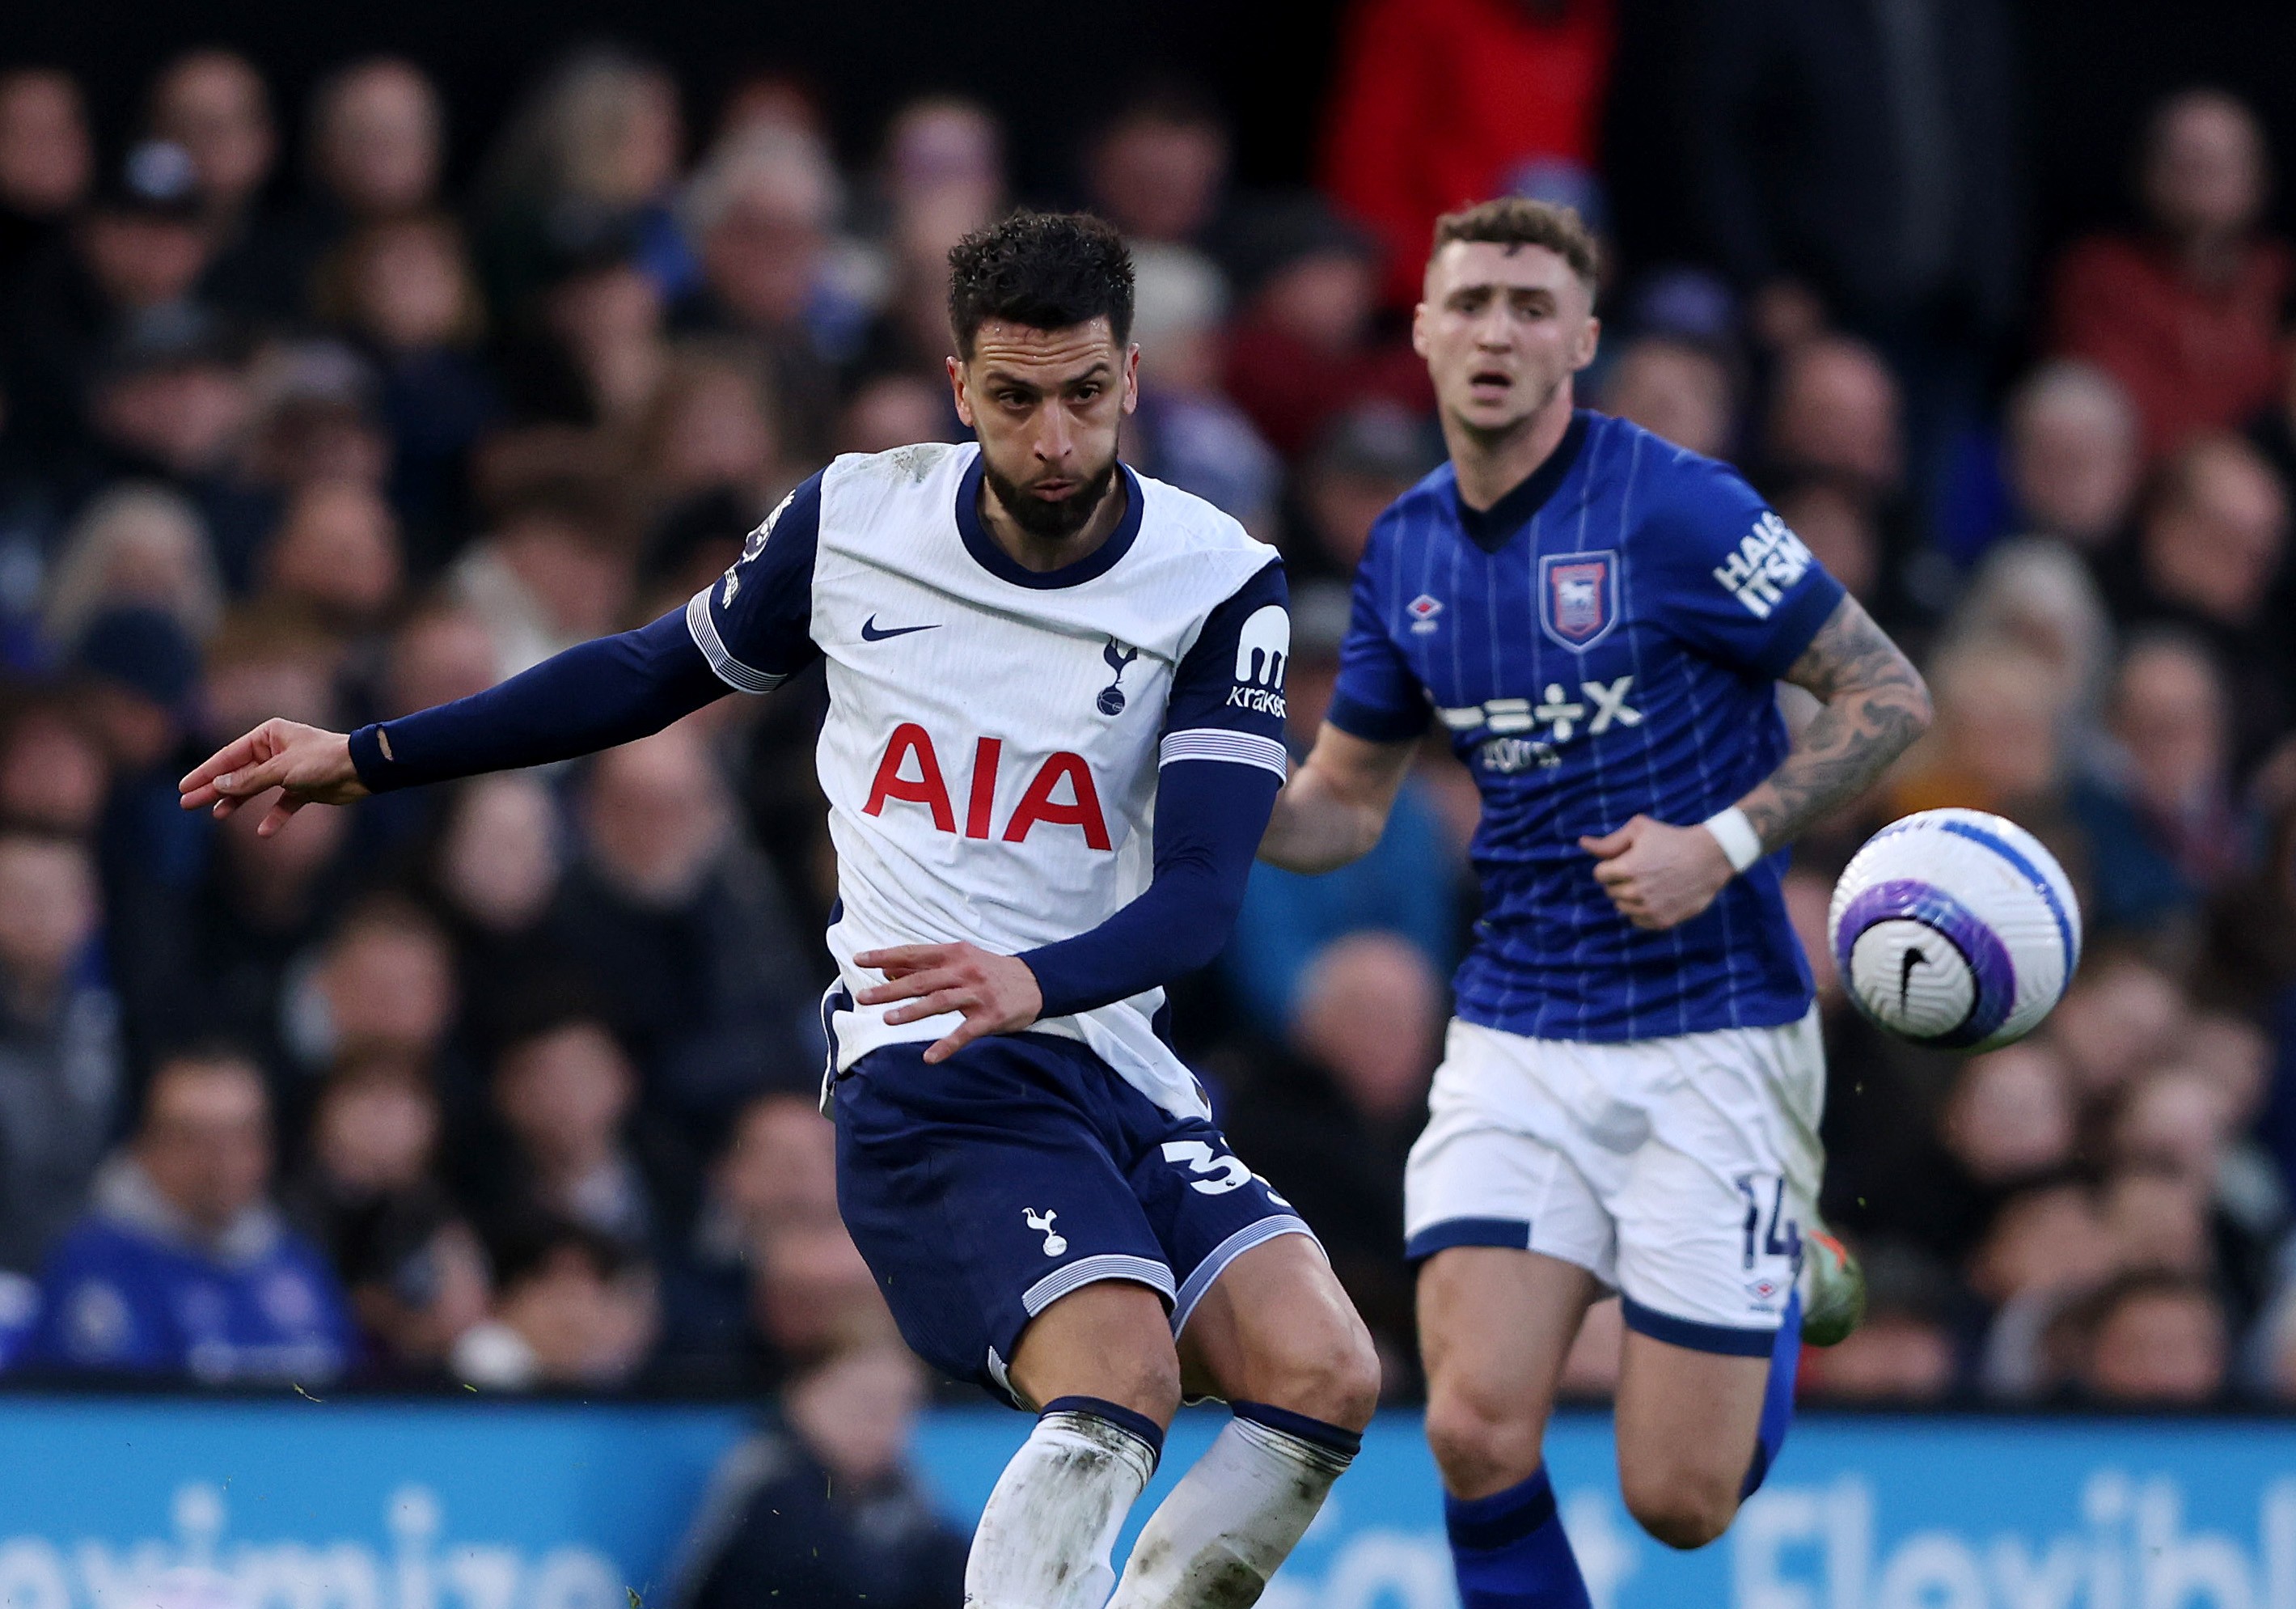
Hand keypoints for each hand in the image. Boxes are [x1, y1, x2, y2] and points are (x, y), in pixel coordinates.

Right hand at [178, 719, 368, 837]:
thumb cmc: (323, 760)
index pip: (229, 756)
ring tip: (216, 815)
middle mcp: (275, 750)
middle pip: (238, 772)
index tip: (184, 787)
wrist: (361, 769)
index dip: (205, 772)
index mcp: (268, 735)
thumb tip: (219, 784)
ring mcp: (288, 770)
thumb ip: (249, 779)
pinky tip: (264, 831)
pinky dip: (274, 817)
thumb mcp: (281, 770)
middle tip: (187, 803)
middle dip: (213, 788)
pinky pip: (282, 804)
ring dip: (237, 801)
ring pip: (255, 788)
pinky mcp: (303, 788)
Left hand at [854, 942, 1044, 1063]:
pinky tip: (930, 1058)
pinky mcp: (990, 1016)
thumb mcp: (959, 960)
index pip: (913, 954)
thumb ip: (924, 966)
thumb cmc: (990, 970)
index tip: (859, 960)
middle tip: (863, 997)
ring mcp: (977, 994)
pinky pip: (965, 1033)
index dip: (885, 956)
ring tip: (888, 1020)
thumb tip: (886, 970)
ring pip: (940, 1002)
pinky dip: (947, 1046)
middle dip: (890, 990)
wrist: (1035, 981)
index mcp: (953, 954)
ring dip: (912, 1011)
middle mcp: (964, 971)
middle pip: (921, 980)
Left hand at [1579, 814, 1736, 930]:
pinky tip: (1655, 897)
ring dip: (1629, 897)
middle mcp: (1635, 892)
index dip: (1610, 866)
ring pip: (1622, 908)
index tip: (1626, 861)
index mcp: (1626, 868)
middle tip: (1641, 871)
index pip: (1599, 875)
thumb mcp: (1640, 829)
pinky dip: (1641, 911)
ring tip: (1649, 883)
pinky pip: (1637, 921)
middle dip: (1620, 881)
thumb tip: (1582, 843)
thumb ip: (1609, 841)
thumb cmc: (1672, 839)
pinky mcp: (1662, 921)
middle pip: (1610, 892)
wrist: (1709, 858)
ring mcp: (1649, 909)